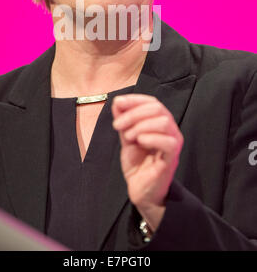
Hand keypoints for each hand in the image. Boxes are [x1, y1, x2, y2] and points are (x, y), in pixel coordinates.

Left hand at [112, 94, 183, 227]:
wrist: (140, 190)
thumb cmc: (137, 164)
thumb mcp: (126, 137)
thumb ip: (123, 120)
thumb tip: (117, 101)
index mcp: (160, 123)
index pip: (152, 102)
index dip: (135, 99)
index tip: (118, 103)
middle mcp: (170, 130)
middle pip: (157, 108)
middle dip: (134, 113)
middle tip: (117, 125)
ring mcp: (173, 143)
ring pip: (164, 122)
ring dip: (141, 125)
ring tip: (128, 136)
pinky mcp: (172, 158)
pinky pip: (168, 142)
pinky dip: (151, 137)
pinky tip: (139, 141)